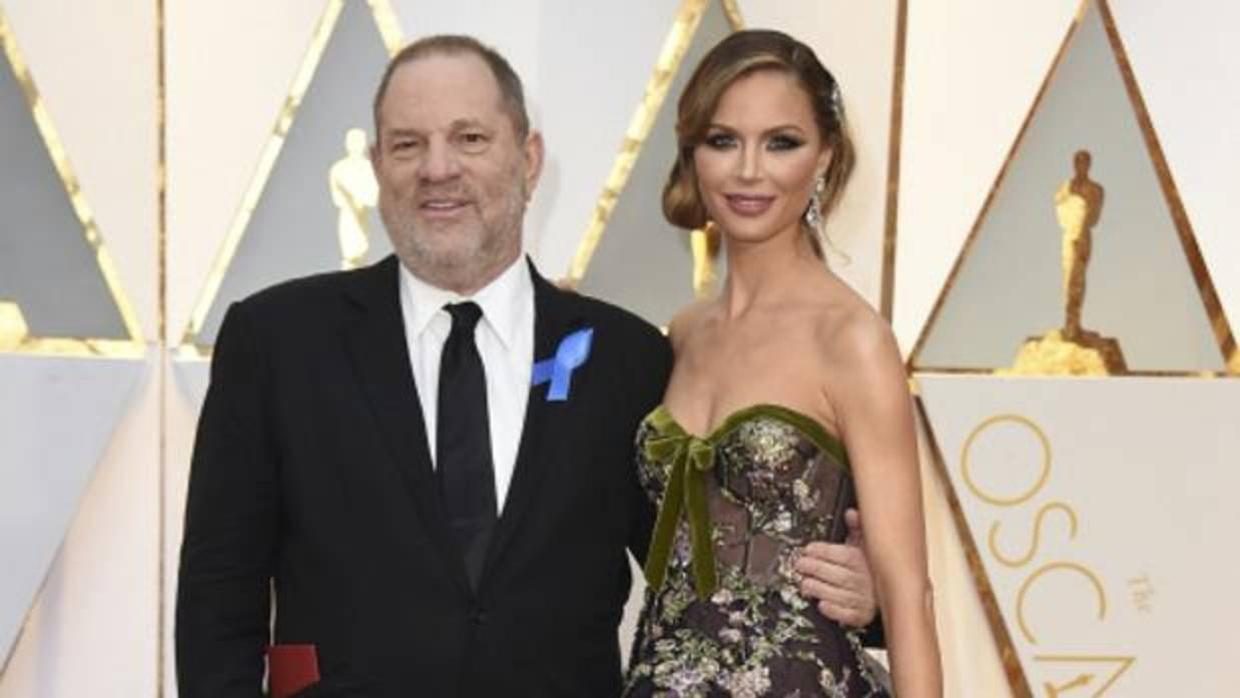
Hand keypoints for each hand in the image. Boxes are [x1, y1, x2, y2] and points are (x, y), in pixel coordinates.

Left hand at [794, 509, 876, 627]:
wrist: (890, 591)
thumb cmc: (870, 566)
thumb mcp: (865, 544)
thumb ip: (857, 528)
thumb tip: (851, 513)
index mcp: (864, 561)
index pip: (842, 555)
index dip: (823, 551)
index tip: (808, 549)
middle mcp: (865, 580)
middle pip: (838, 574)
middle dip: (816, 569)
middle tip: (799, 565)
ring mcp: (863, 599)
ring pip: (840, 594)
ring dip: (819, 589)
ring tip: (804, 584)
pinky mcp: (862, 616)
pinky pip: (848, 615)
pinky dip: (835, 611)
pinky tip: (822, 605)